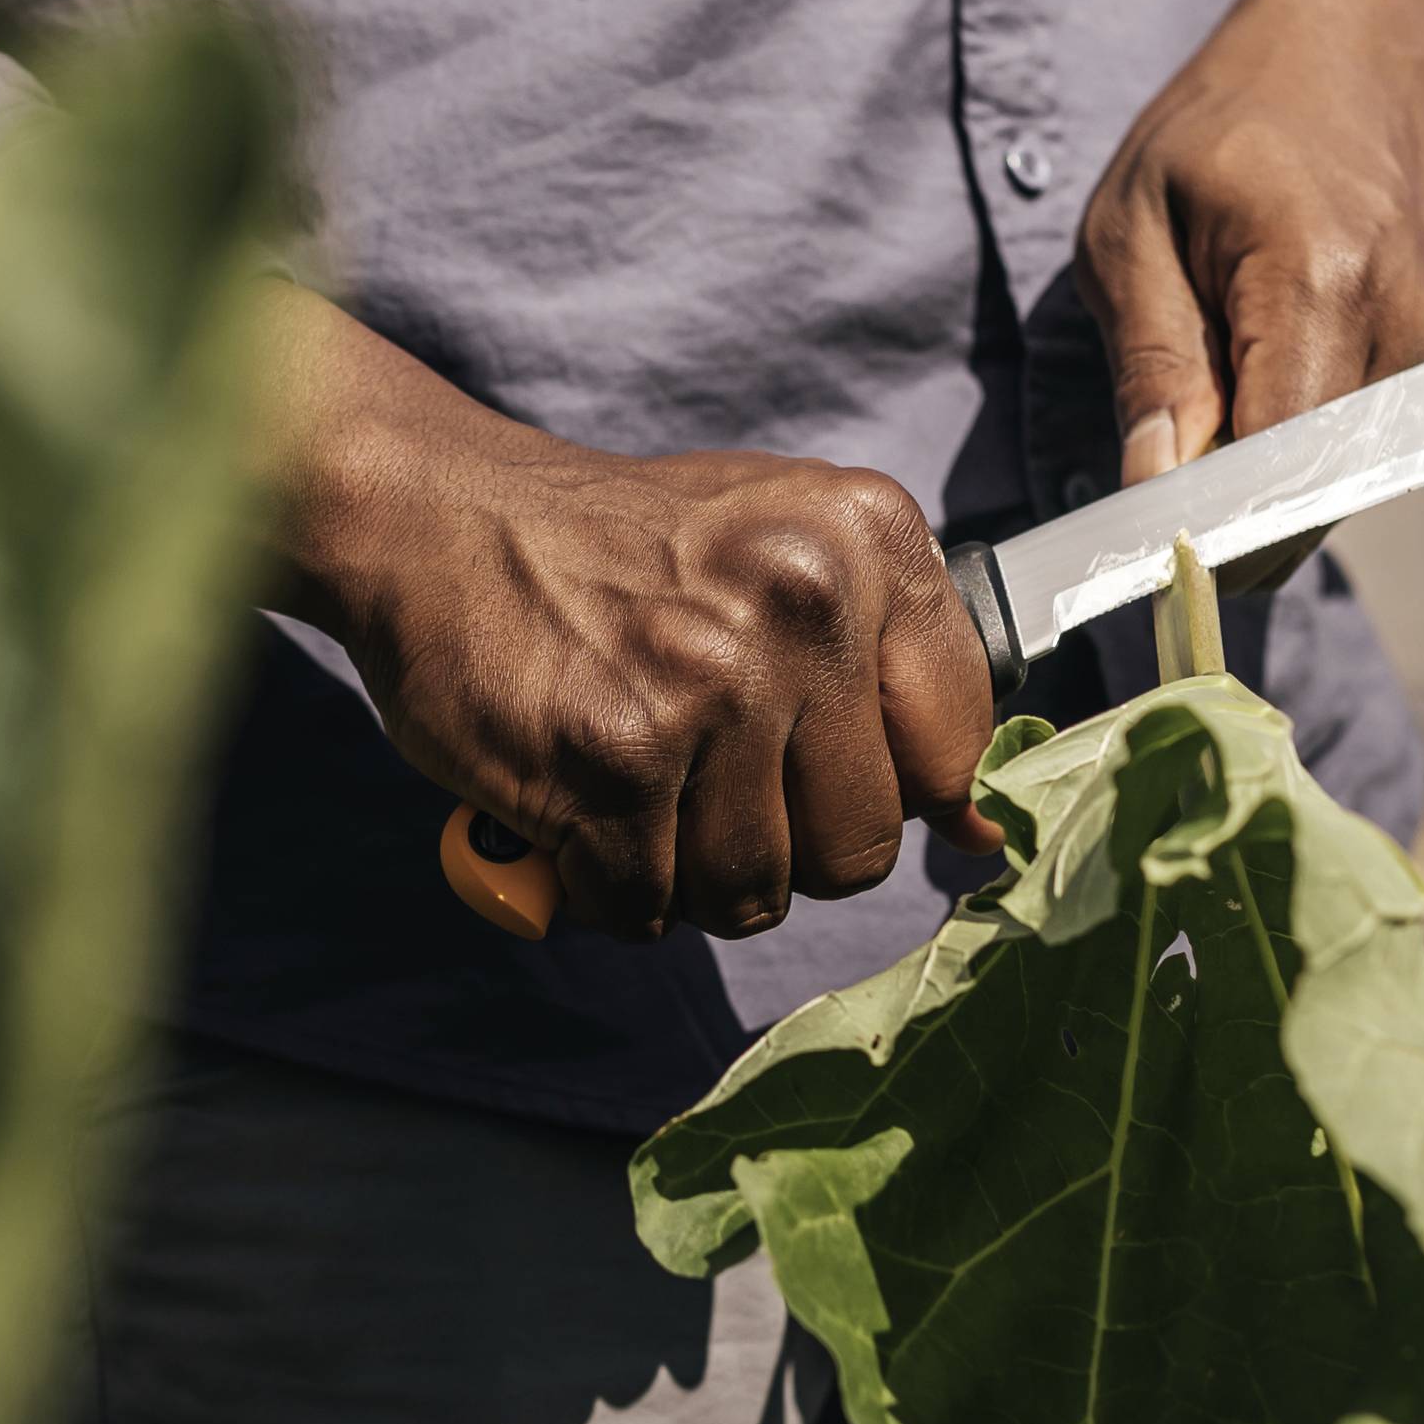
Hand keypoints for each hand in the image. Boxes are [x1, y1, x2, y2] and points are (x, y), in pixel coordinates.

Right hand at [261, 295, 1001, 941]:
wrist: (435, 516)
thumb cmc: (613, 552)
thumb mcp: (778, 547)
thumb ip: (884, 670)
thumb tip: (988, 832)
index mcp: (866, 540)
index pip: (955, 752)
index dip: (884, 794)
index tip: (815, 778)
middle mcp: (803, 603)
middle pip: (859, 848)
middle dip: (778, 849)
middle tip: (700, 786)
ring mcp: (709, 686)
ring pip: (752, 893)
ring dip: (680, 874)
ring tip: (630, 789)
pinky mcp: (613, 759)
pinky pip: (646, 907)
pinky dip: (600, 888)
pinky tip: (571, 809)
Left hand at [1074, 0, 1423, 491]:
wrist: (1361, 44)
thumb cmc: (1226, 123)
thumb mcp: (1135, 224)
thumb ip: (1153, 363)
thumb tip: (1153, 489)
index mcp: (1319, 278)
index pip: (1276, 464)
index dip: (1208, 526)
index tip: (1141, 551)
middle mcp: (1404, 322)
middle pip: (1314, 492)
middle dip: (1230, 518)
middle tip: (1153, 491)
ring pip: (1339, 481)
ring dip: (1264, 480)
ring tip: (1206, 404)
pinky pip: (1361, 445)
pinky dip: (1299, 446)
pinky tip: (1257, 385)